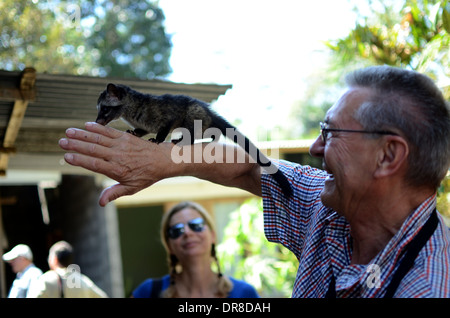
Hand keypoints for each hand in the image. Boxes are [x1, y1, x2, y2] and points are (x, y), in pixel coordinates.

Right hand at [59, 122, 175, 205]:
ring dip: (82, 134)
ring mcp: (121, 145)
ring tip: (68, 131)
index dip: (79, 160)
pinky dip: (97, 128)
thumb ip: (114, 193)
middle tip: (61, 142)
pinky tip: (86, 125)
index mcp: (117, 170)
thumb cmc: (146, 176)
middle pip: (93, 149)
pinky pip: (109, 131)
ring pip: (99, 139)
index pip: (94, 164)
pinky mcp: (125, 137)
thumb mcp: (132, 188)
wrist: (162, 160)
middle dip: (76, 145)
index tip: (66, 156)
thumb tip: (100, 202)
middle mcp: (117, 156)